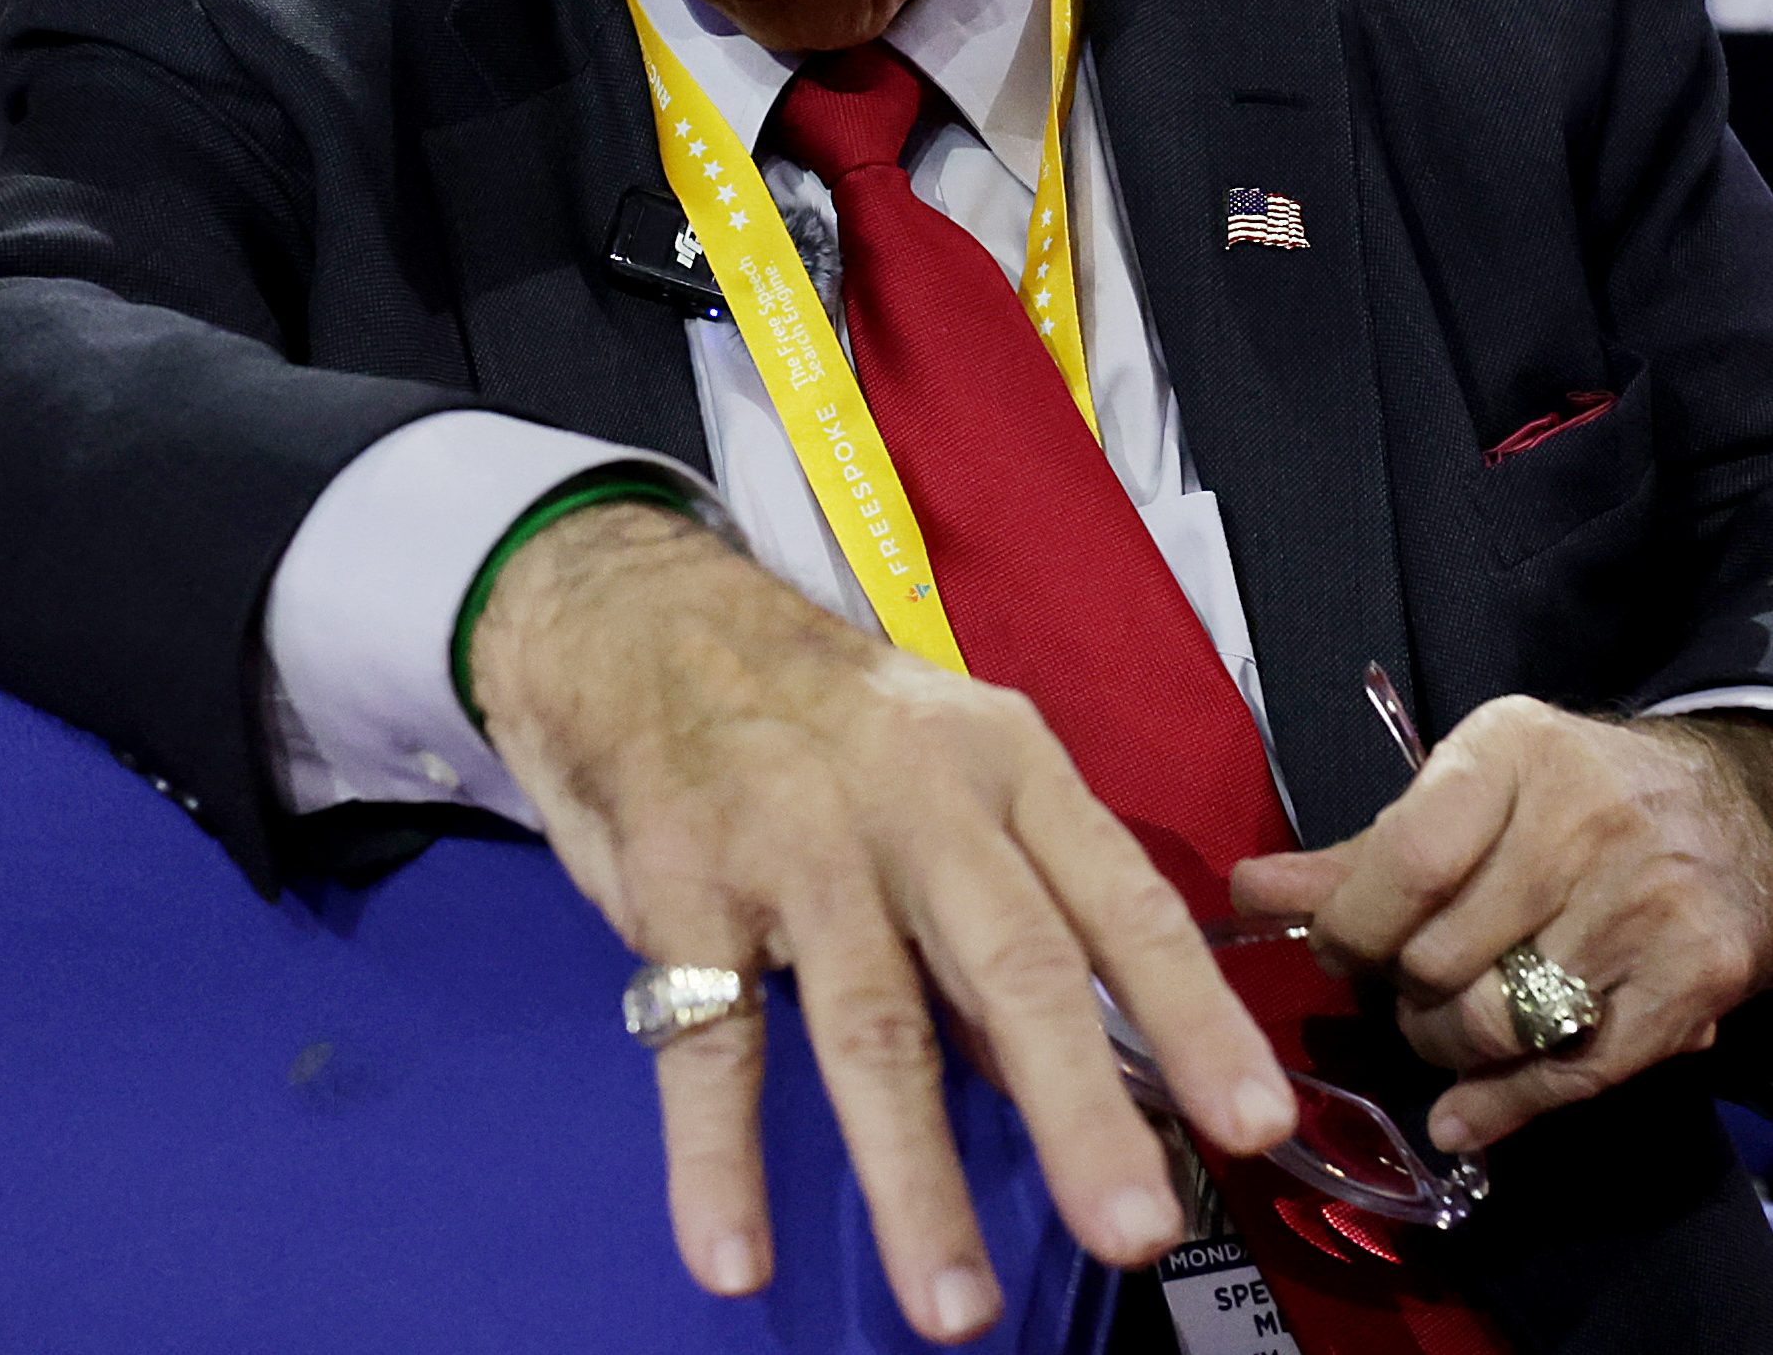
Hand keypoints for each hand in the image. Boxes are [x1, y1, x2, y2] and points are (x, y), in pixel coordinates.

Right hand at [471, 500, 1295, 1344]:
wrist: (648, 620)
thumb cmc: (827, 716)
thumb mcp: (949, 765)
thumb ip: (1012, 903)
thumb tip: (1085, 1065)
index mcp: (1004, 765)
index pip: (1121, 899)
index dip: (1193, 1015)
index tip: (1257, 1124)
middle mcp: (913, 797)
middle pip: (1014, 962)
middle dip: (1081, 1106)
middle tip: (1138, 1231)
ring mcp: (794, 839)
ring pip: (872, 1021)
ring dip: (914, 1175)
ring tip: (955, 1307)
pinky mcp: (682, 884)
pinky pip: (708, 1040)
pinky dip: (720, 1159)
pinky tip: (735, 1259)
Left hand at [1231, 696, 1772, 1156]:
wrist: (1727, 813)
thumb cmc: (1567, 800)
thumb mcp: (1468, 793)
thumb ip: (1361, 853)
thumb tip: (1250, 892)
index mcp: (1510, 752)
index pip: (1408, 860)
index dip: (1350, 925)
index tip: (1333, 946)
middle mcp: (1584, 821)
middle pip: (1442, 955)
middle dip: (1398, 989)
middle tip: (1400, 985)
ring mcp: (1646, 904)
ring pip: (1499, 1023)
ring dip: (1446, 1045)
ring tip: (1443, 1023)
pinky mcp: (1697, 979)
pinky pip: (1573, 1076)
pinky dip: (1502, 1109)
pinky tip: (1463, 1113)